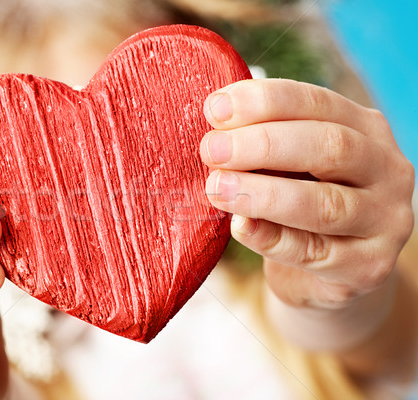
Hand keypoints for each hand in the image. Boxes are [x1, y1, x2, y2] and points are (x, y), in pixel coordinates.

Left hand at [200, 79, 413, 312]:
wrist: (326, 271)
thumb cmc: (299, 202)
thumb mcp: (287, 165)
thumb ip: (263, 145)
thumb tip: (217, 128)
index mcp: (365, 129)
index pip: (317, 103)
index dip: (265, 102)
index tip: (216, 108)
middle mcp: (387, 169)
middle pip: (330, 146)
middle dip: (263, 144)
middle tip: (212, 149)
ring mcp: (385, 221)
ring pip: (325, 203)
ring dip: (263, 193)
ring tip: (217, 187)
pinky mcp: (368, 266)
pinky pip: (313, 251)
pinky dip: (271, 237)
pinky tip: (240, 225)